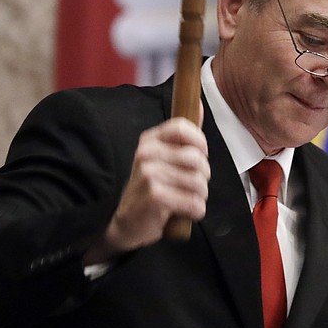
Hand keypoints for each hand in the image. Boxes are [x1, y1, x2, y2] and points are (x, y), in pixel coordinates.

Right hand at [84, 116, 209, 263]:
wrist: (125, 223)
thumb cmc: (150, 189)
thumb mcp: (163, 158)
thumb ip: (183, 135)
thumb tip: (198, 104)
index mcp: (150, 140)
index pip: (183, 128)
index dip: (200, 144)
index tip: (198, 157)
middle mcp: (147, 154)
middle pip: (197, 159)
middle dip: (202, 177)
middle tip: (188, 186)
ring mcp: (150, 175)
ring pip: (199, 183)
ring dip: (199, 197)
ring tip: (184, 200)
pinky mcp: (155, 196)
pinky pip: (194, 203)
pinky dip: (195, 212)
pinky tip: (181, 212)